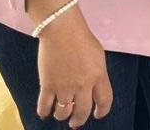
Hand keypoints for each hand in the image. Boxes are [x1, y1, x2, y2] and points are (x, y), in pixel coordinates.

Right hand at [34, 8, 112, 127]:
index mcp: (98, 75)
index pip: (105, 101)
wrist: (61, 29)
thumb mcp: (98, 56)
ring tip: (61, 115)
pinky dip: (44, 112)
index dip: (102, 111)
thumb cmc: (81, 38)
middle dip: (79, 120)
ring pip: (63, 113)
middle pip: (83, 111)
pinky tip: (45, 112)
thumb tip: (93, 90)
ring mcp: (64, 86)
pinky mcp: (47, 85)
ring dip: (62, 116)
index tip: (98, 115)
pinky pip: (44, 106)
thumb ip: (97, 74)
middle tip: (76, 122)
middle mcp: (83, 84)